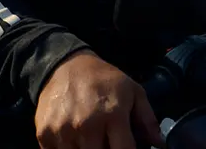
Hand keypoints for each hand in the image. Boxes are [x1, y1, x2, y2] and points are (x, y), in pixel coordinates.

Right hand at [35, 50, 162, 148]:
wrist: (65, 66)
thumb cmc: (104, 80)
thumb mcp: (133, 91)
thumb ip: (147, 119)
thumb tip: (160, 144)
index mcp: (113, 115)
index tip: (125, 148)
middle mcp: (87, 126)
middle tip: (108, 142)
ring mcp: (63, 132)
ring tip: (92, 140)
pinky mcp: (44, 135)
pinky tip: (75, 141)